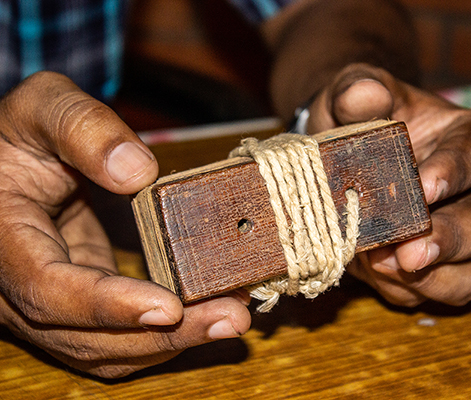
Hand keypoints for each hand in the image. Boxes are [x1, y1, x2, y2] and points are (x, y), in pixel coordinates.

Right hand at [0, 72, 250, 377]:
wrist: (13, 163)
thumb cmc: (23, 133)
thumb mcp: (44, 109)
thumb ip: (83, 129)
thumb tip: (138, 172)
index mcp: (3, 239)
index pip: (48, 289)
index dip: (108, 305)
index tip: (171, 307)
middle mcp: (18, 288)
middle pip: (86, 337)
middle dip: (162, 336)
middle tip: (231, 320)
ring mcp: (48, 304)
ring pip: (105, 349)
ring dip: (171, 343)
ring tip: (232, 319)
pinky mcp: (78, 305)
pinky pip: (117, 337)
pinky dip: (162, 336)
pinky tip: (208, 314)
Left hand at [307, 63, 470, 306]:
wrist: (337, 158)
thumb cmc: (358, 120)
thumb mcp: (353, 94)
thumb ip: (358, 89)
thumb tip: (365, 96)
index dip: (455, 172)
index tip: (423, 188)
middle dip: (450, 239)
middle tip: (410, 251)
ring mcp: (461, 237)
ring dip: (432, 277)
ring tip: (385, 266)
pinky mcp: (437, 269)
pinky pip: (435, 293)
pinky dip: (406, 289)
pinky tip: (375, 273)